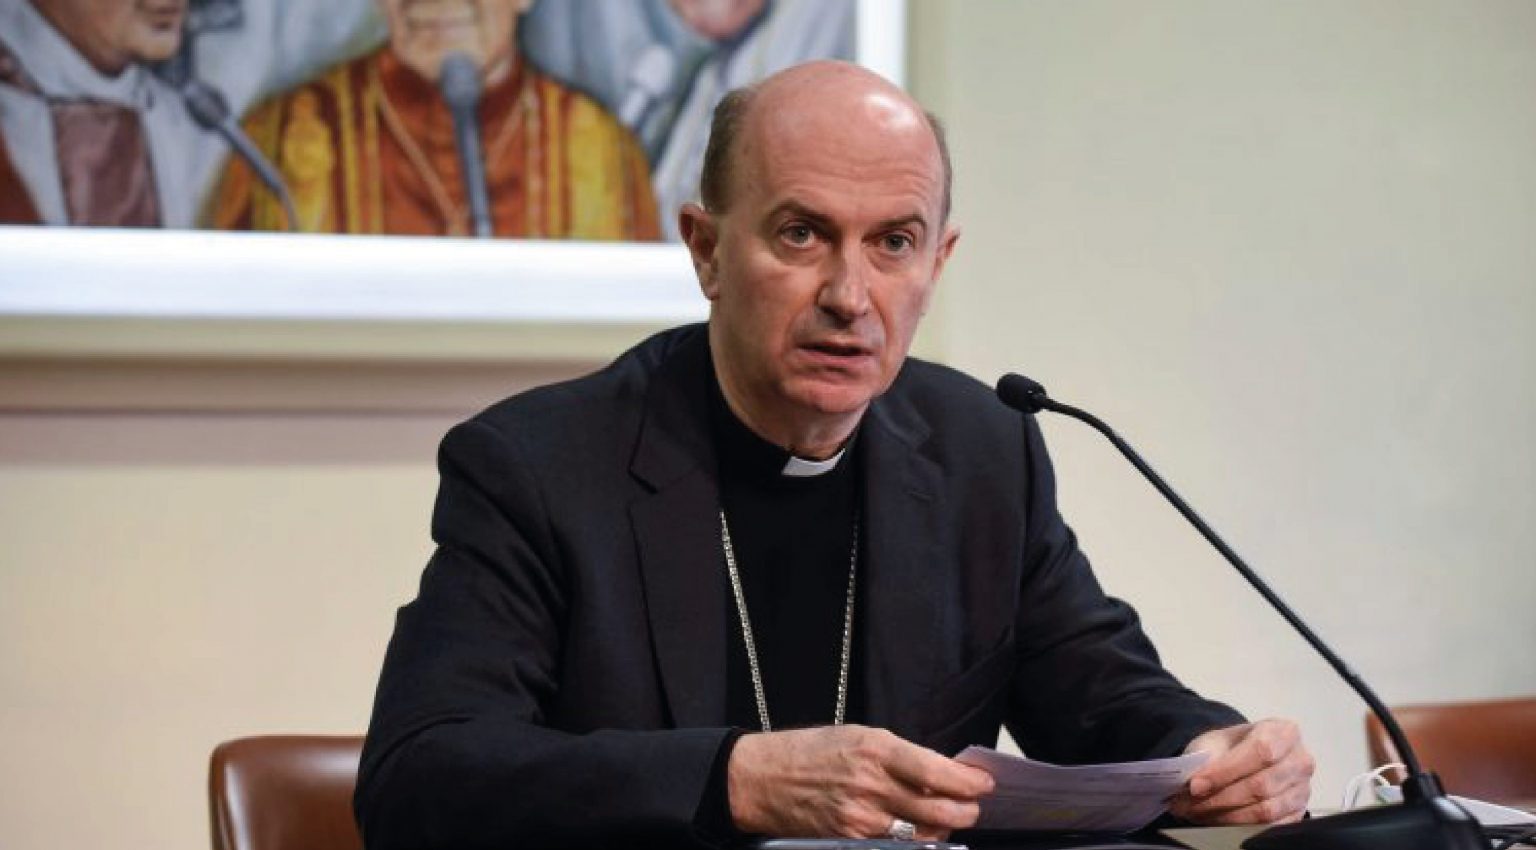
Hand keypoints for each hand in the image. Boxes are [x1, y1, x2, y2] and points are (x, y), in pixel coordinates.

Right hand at [727, 725, 995, 838]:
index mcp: (876, 748)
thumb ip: (899, 756)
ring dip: (941, 827)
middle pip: (939, 808)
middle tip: (973, 806)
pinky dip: (912, 838)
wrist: (763, 779)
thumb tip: (939, 773)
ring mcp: (862, 816)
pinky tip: (915, 829)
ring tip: (946, 817)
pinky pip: (896, 843)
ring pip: (922, 832)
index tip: (984, 782)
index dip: (968, 781)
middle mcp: (872, 783)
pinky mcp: (851, 838)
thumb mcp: (858, 737)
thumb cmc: (809, 752)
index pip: (938, 770)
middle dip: (965, 810)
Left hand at [1169, 718, 1314, 824]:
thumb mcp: (1213, 743)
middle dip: (1220, 798)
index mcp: (1283, 732)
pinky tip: (1217, 821)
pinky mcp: (1298, 813)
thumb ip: (1206, 760)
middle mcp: (1300, 760)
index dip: (1226, 771)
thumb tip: (1195, 786)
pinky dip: (1239, 827)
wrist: (1241, 759)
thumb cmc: (1229, 748)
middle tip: (1190, 805)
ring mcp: (1302, 789)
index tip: (1195, 785)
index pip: (1260, 751)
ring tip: (1198, 814)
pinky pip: (1270, 827)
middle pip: (1261, 785)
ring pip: (1265, 810)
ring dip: (1226, 816)